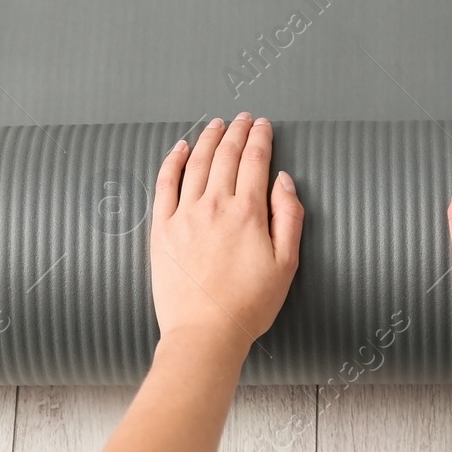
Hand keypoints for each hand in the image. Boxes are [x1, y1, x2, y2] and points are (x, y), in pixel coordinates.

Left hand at [150, 112, 304, 355]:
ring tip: (216, 124)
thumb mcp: (287, 263)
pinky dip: (172, 161)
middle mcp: (215, 206)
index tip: (264, 125)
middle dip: (237, 131)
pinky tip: (179, 148)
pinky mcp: (162, 229)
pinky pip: (165, 184)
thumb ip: (289, 216)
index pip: (255, 160)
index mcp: (248, 213)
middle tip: (243, 118)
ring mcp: (185, 215)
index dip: (260, 138)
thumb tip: (283, 180)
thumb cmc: (249, 304)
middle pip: (226, 155)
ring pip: (195, 163)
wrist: (204, 333)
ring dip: (207, 138)